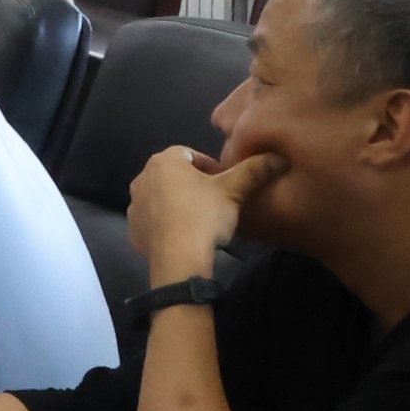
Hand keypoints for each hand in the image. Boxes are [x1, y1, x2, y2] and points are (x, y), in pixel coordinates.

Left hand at [127, 144, 277, 285]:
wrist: (179, 257)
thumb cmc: (205, 215)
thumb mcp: (234, 190)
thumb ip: (253, 170)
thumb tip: (277, 157)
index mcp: (164, 161)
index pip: (188, 154)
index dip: (209, 166)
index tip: (224, 182)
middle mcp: (142, 178)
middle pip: (173, 175)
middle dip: (193, 184)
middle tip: (215, 200)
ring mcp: (134, 204)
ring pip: (161, 197)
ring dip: (177, 203)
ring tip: (200, 220)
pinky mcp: (132, 228)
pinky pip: (152, 220)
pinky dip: (166, 223)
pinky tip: (184, 235)